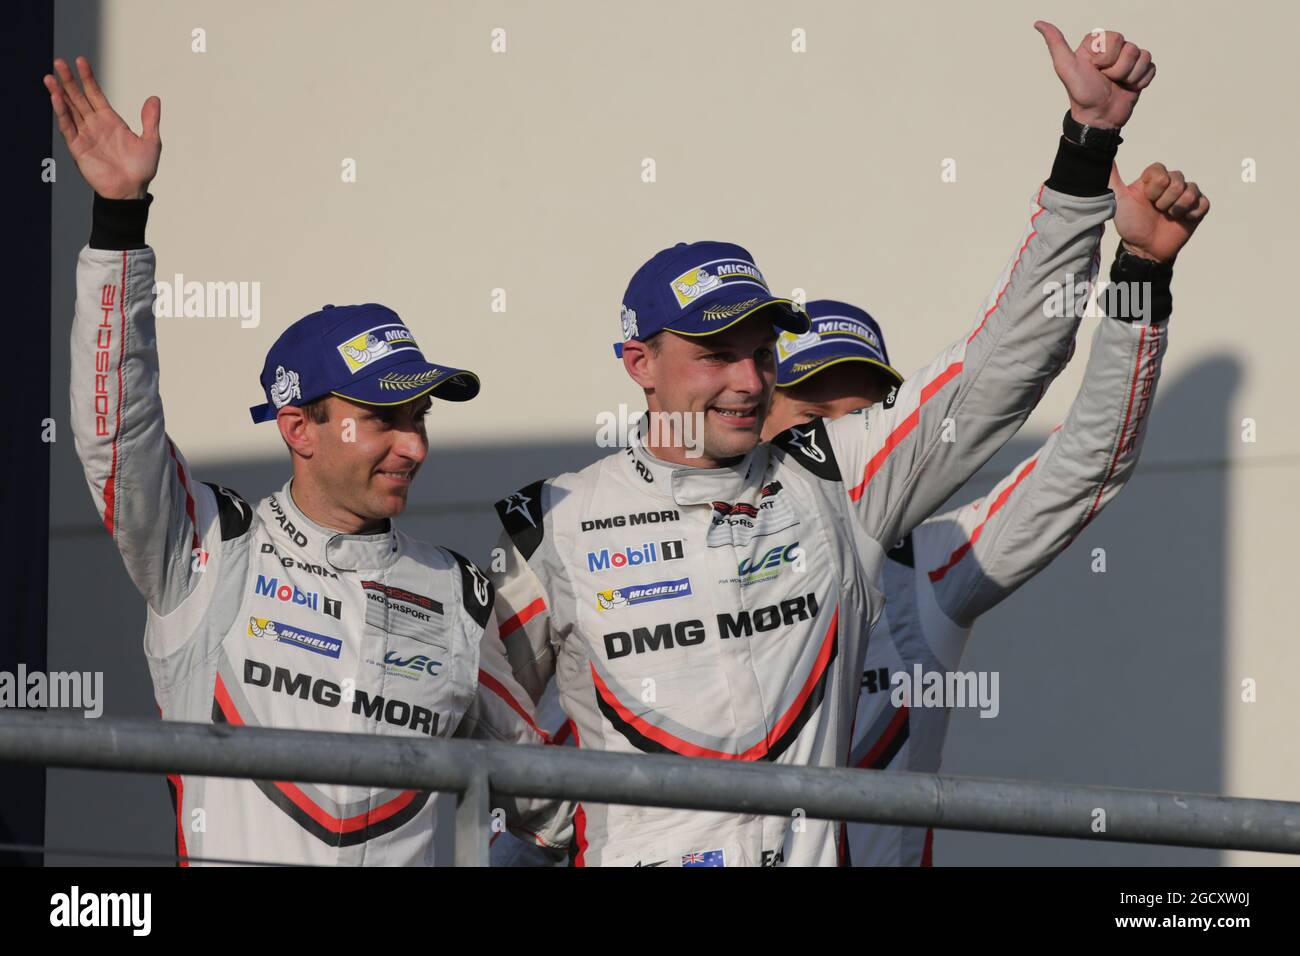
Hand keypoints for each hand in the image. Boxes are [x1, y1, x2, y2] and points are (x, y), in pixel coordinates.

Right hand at [44, 56, 160, 199]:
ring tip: (50, 77)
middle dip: (69, 80)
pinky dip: (61, 113)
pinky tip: (56, 99)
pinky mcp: (78, 147)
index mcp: (110, 120)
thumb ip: (150, 120)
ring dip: (59, 93)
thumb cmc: (141, 169)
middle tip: (59, 61)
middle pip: (78, 97)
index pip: (95, 94)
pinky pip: (67, 127)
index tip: (80, 60)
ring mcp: (85, 135)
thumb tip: (154, 98)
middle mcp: (95, 124)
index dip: (87, 78)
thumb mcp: (151, 141)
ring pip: (69, 109)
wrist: (131, 191)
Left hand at [1034, 22, 1155, 129]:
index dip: (1106, 58)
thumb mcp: (1066, 68)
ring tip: (1116, 85)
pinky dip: (1140, 82)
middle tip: (1105, 79)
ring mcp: (1129, 60)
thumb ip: (1056, 44)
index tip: (1094, 70)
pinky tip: (1128, 88)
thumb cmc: (1082, 94)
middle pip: (1131, 48)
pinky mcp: (1141, 71)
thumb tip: (1038, 23)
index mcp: (1097, 44)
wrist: (1099, 118)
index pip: (1115, 38)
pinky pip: (1151, 68)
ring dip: (1129, 77)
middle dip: (1118, 69)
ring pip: (1143, 57)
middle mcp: (1114, 49)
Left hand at [1109, 162, 1209, 262]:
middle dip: (1164, 199)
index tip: (1146, 198)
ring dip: (1176, 208)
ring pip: (1190, 190)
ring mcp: (1185, 195)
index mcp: (1152, 180)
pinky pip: (1203, 203)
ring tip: (1167, 216)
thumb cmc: (1130, 224)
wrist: (1144, 248)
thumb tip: (1098, 155)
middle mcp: (1170, 184)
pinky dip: (1190, 214)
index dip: (1154, 186)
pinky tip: (1181, 220)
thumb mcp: (1117, 200)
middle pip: (1177, 178)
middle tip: (1156, 210)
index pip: (1160, 168)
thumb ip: (1111, 178)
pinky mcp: (1198, 208)